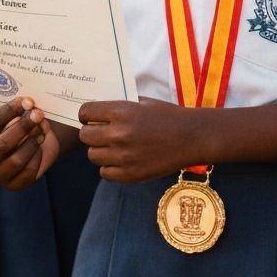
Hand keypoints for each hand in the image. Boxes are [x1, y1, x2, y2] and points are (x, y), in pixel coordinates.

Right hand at [0, 99, 60, 188]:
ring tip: (41, 129)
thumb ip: (18, 110)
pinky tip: (40, 145)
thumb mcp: (13, 117)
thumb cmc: (18, 128)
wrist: (32, 147)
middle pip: (3, 144)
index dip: (10, 110)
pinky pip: (29, 170)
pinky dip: (38, 155)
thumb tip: (30, 106)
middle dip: (24, 126)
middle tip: (38, 114)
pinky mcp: (14, 185)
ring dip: (33, 141)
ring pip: (17, 159)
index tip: (28, 101)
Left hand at [78, 98, 203, 181]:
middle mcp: (119, 134)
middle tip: (102, 132)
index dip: (87, 114)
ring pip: (92, 155)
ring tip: (114, 147)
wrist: (191, 137)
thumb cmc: (169, 116)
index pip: (85, 112)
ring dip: (100, 150)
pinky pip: (104, 172)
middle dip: (91, 132)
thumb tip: (99, 110)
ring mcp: (123, 156)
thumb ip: (120, 106)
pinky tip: (121, 160)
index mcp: (122, 111)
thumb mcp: (144, 102)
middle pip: (85, 135)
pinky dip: (109, 167)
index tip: (92, 117)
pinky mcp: (129, 175)